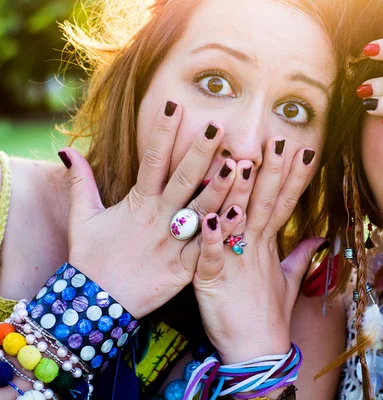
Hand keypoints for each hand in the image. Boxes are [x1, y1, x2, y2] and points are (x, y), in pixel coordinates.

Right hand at [60, 100, 248, 317]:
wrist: (96, 306)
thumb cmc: (91, 259)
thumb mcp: (82, 218)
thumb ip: (80, 183)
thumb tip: (66, 151)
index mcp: (137, 203)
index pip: (151, 160)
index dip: (163, 132)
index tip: (175, 105)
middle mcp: (158, 219)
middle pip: (183, 180)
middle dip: (201, 152)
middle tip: (219, 126)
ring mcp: (173, 243)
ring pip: (201, 210)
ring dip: (221, 188)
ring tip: (240, 165)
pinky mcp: (184, 268)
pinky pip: (208, 247)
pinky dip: (224, 231)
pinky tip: (241, 213)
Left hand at [193, 138, 325, 363]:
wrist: (257, 349)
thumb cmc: (269, 314)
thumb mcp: (288, 280)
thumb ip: (301, 255)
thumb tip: (318, 238)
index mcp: (268, 244)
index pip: (284, 204)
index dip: (294, 178)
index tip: (303, 150)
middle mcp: (254, 248)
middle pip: (265, 205)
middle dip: (273, 173)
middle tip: (278, 142)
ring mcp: (234, 263)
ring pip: (238, 222)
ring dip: (239, 194)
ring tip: (242, 164)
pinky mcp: (212, 281)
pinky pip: (211, 256)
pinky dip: (210, 238)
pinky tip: (208, 217)